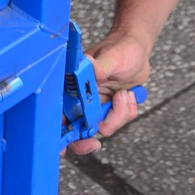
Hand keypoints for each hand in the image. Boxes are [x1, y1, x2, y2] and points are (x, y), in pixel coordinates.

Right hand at [65, 30, 152, 155]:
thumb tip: (87, 66)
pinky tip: (128, 96)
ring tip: (124, 95)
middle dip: (85, 138)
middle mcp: (80, 96)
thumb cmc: (121, 48)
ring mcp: (95, 103)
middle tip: (95, 143)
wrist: (137, 49)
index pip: (58, 110)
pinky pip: (116, 122)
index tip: (62, 147)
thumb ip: (99, 66)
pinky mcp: (109, 107)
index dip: (57, 132)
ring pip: (101, 127)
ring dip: (117, 116)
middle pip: (75, 127)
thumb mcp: (111, 57)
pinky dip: (126, 113)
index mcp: (72, 83)